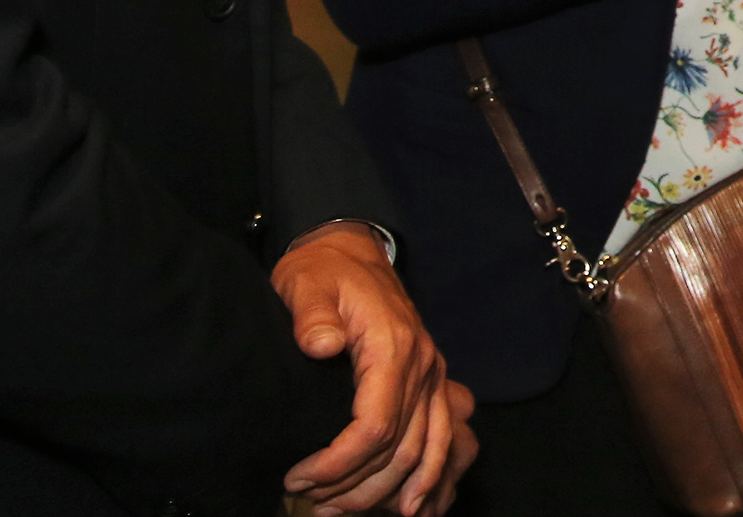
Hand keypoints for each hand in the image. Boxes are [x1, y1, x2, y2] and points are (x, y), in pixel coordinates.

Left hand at [275, 223, 474, 514]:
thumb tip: (321, 345)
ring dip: (388, 491)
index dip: (339, 462)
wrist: (349, 251)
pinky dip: (432, 478)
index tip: (299, 477)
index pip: (375, 425)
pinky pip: (443, 439)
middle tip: (311, 503)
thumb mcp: (306, 283)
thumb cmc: (324, 271)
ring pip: (425, 451)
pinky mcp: (430, 382)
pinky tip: (412, 507)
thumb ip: (312, 315)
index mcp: (393, 345)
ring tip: (341, 512)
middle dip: (355, 486)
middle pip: (401, 448)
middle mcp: (423, 365)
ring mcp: (432, 375)